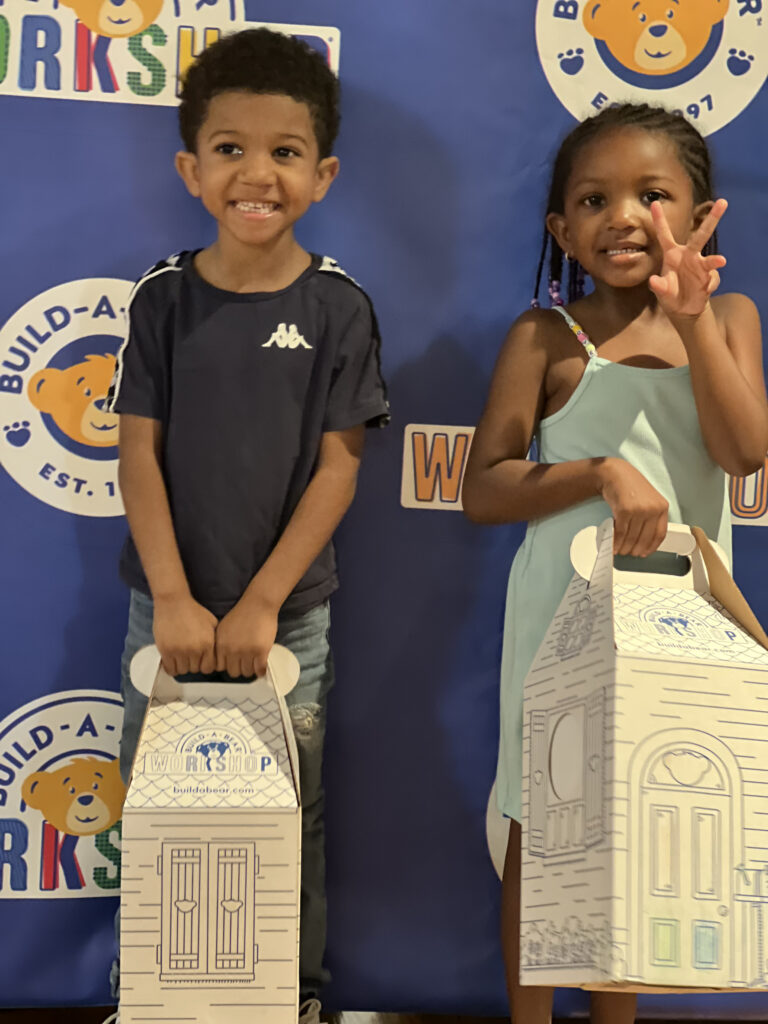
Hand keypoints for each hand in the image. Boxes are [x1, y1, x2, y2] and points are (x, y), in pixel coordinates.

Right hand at [153, 594, 217, 676]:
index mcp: (208, 644)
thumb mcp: (212, 622)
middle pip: (195, 670)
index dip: (204, 665)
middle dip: (193, 664)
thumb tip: (218, 654)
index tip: (200, 661)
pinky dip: (171, 667)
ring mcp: (179, 651)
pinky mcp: (166, 650)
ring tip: (181, 657)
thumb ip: (215, 640)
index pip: (209, 668)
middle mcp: (195, 649)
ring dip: (182, 665)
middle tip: (189, 656)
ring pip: (183, 671)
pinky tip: (172, 660)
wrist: (173, 602)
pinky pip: (170, 669)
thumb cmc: (193, 610)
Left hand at [215, 595, 277, 677]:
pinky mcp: (261, 651)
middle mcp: (231, 650)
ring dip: (251, 669)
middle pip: (233, 672)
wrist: (258, 604)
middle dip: (239, 668)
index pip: (219, 667)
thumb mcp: (223, 628)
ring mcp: (246, 651)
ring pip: (247, 673)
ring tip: (254, 663)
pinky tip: (262, 666)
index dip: (227, 665)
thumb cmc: (243, 613)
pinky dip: (261, 670)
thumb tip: (222, 660)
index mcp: (221, 644)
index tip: (234, 663)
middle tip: (246, 663)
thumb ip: (220, 644)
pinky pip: (259, 669)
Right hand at [597, 458, 668, 555]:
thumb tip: (645, 539)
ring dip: (624, 548)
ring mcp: (639, 510)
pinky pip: (620, 532)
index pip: (660, 534)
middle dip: (635, 550)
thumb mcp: (648, 499)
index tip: (644, 552)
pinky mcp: (624, 510)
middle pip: (644, 538)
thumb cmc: (630, 486)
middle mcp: (652, 509)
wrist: (615, 473)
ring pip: (631, 537)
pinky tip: (614, 544)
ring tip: (620, 550)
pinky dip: (616, 541)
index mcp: (662, 507)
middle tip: (629, 553)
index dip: (651, 547)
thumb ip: (651, 516)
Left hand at [648, 199, 726, 319]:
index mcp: (672, 254)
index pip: (664, 235)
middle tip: (723, 202)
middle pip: (701, 235)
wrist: (683, 309)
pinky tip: (705, 291)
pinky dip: (709, 286)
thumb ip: (658, 286)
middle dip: (712, 219)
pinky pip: (712, 280)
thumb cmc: (669, 295)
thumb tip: (654, 281)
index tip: (654, 202)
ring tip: (721, 261)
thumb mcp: (661, 291)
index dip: (659, 220)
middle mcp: (688, 255)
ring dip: (716, 260)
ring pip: (712, 258)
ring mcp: (700, 265)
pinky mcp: (709, 277)